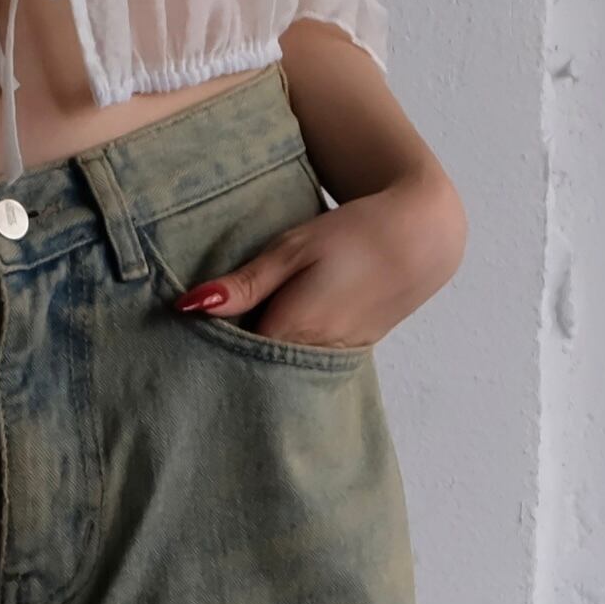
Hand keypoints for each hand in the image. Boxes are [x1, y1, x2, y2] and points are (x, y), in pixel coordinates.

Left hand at [174, 164, 465, 350]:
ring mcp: (334, 357)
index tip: (182, 335)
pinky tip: (280, 327)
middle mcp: (311, 355)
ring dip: (259, 355)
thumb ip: (243, 284)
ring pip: (280, 367)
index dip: (205, 347)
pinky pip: (305, 360)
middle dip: (228, 358)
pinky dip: (287, 350)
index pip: (230, 357)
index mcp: (290, 331)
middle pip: (254, 370)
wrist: (422, 235)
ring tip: (241, 329)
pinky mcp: (349, 351)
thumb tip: (188, 306)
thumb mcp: (292, 249)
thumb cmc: (355, 234)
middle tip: (204, 335)